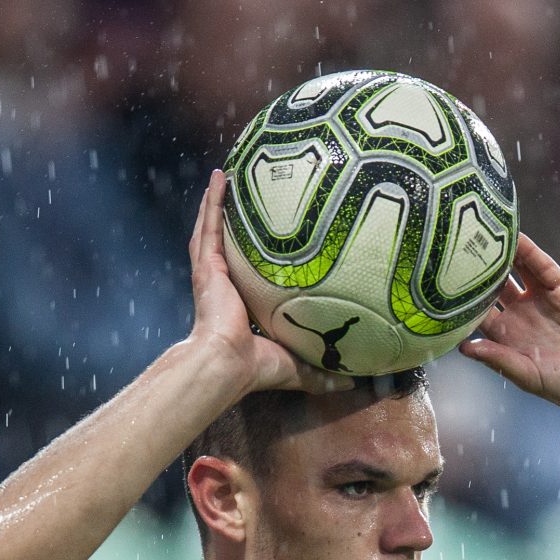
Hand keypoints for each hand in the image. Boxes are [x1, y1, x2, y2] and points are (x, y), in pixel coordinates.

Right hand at [187, 170, 353, 396]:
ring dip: (219, 203)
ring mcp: (212, 273)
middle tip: (244, 195)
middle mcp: (224, 285)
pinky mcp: (207, 265)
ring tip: (227, 177)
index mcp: (242, 305)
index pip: (249, 274)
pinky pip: (211, 225)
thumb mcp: (299, 366)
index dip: (254, 257)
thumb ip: (324, 370)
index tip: (269, 241)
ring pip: (214, 229)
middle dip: (233, 221)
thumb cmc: (259, 368)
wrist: (228, 363)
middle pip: (228, 244)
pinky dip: (213, 200)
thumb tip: (353, 382)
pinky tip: (220, 176)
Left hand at [459, 236, 559, 424]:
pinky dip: (527, 250)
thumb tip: (463, 347)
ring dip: (498, 255)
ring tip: (477, 234)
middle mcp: (522, 316)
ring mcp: (542, 300)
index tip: (437, 286)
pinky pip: (541, 265)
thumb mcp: (529, 377)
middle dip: (473, 272)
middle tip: (449, 251)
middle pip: (491, 287)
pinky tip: (511, 235)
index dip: (459, 301)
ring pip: (514, 270)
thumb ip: (498, 359)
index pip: (476, 314)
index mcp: (508, 338)